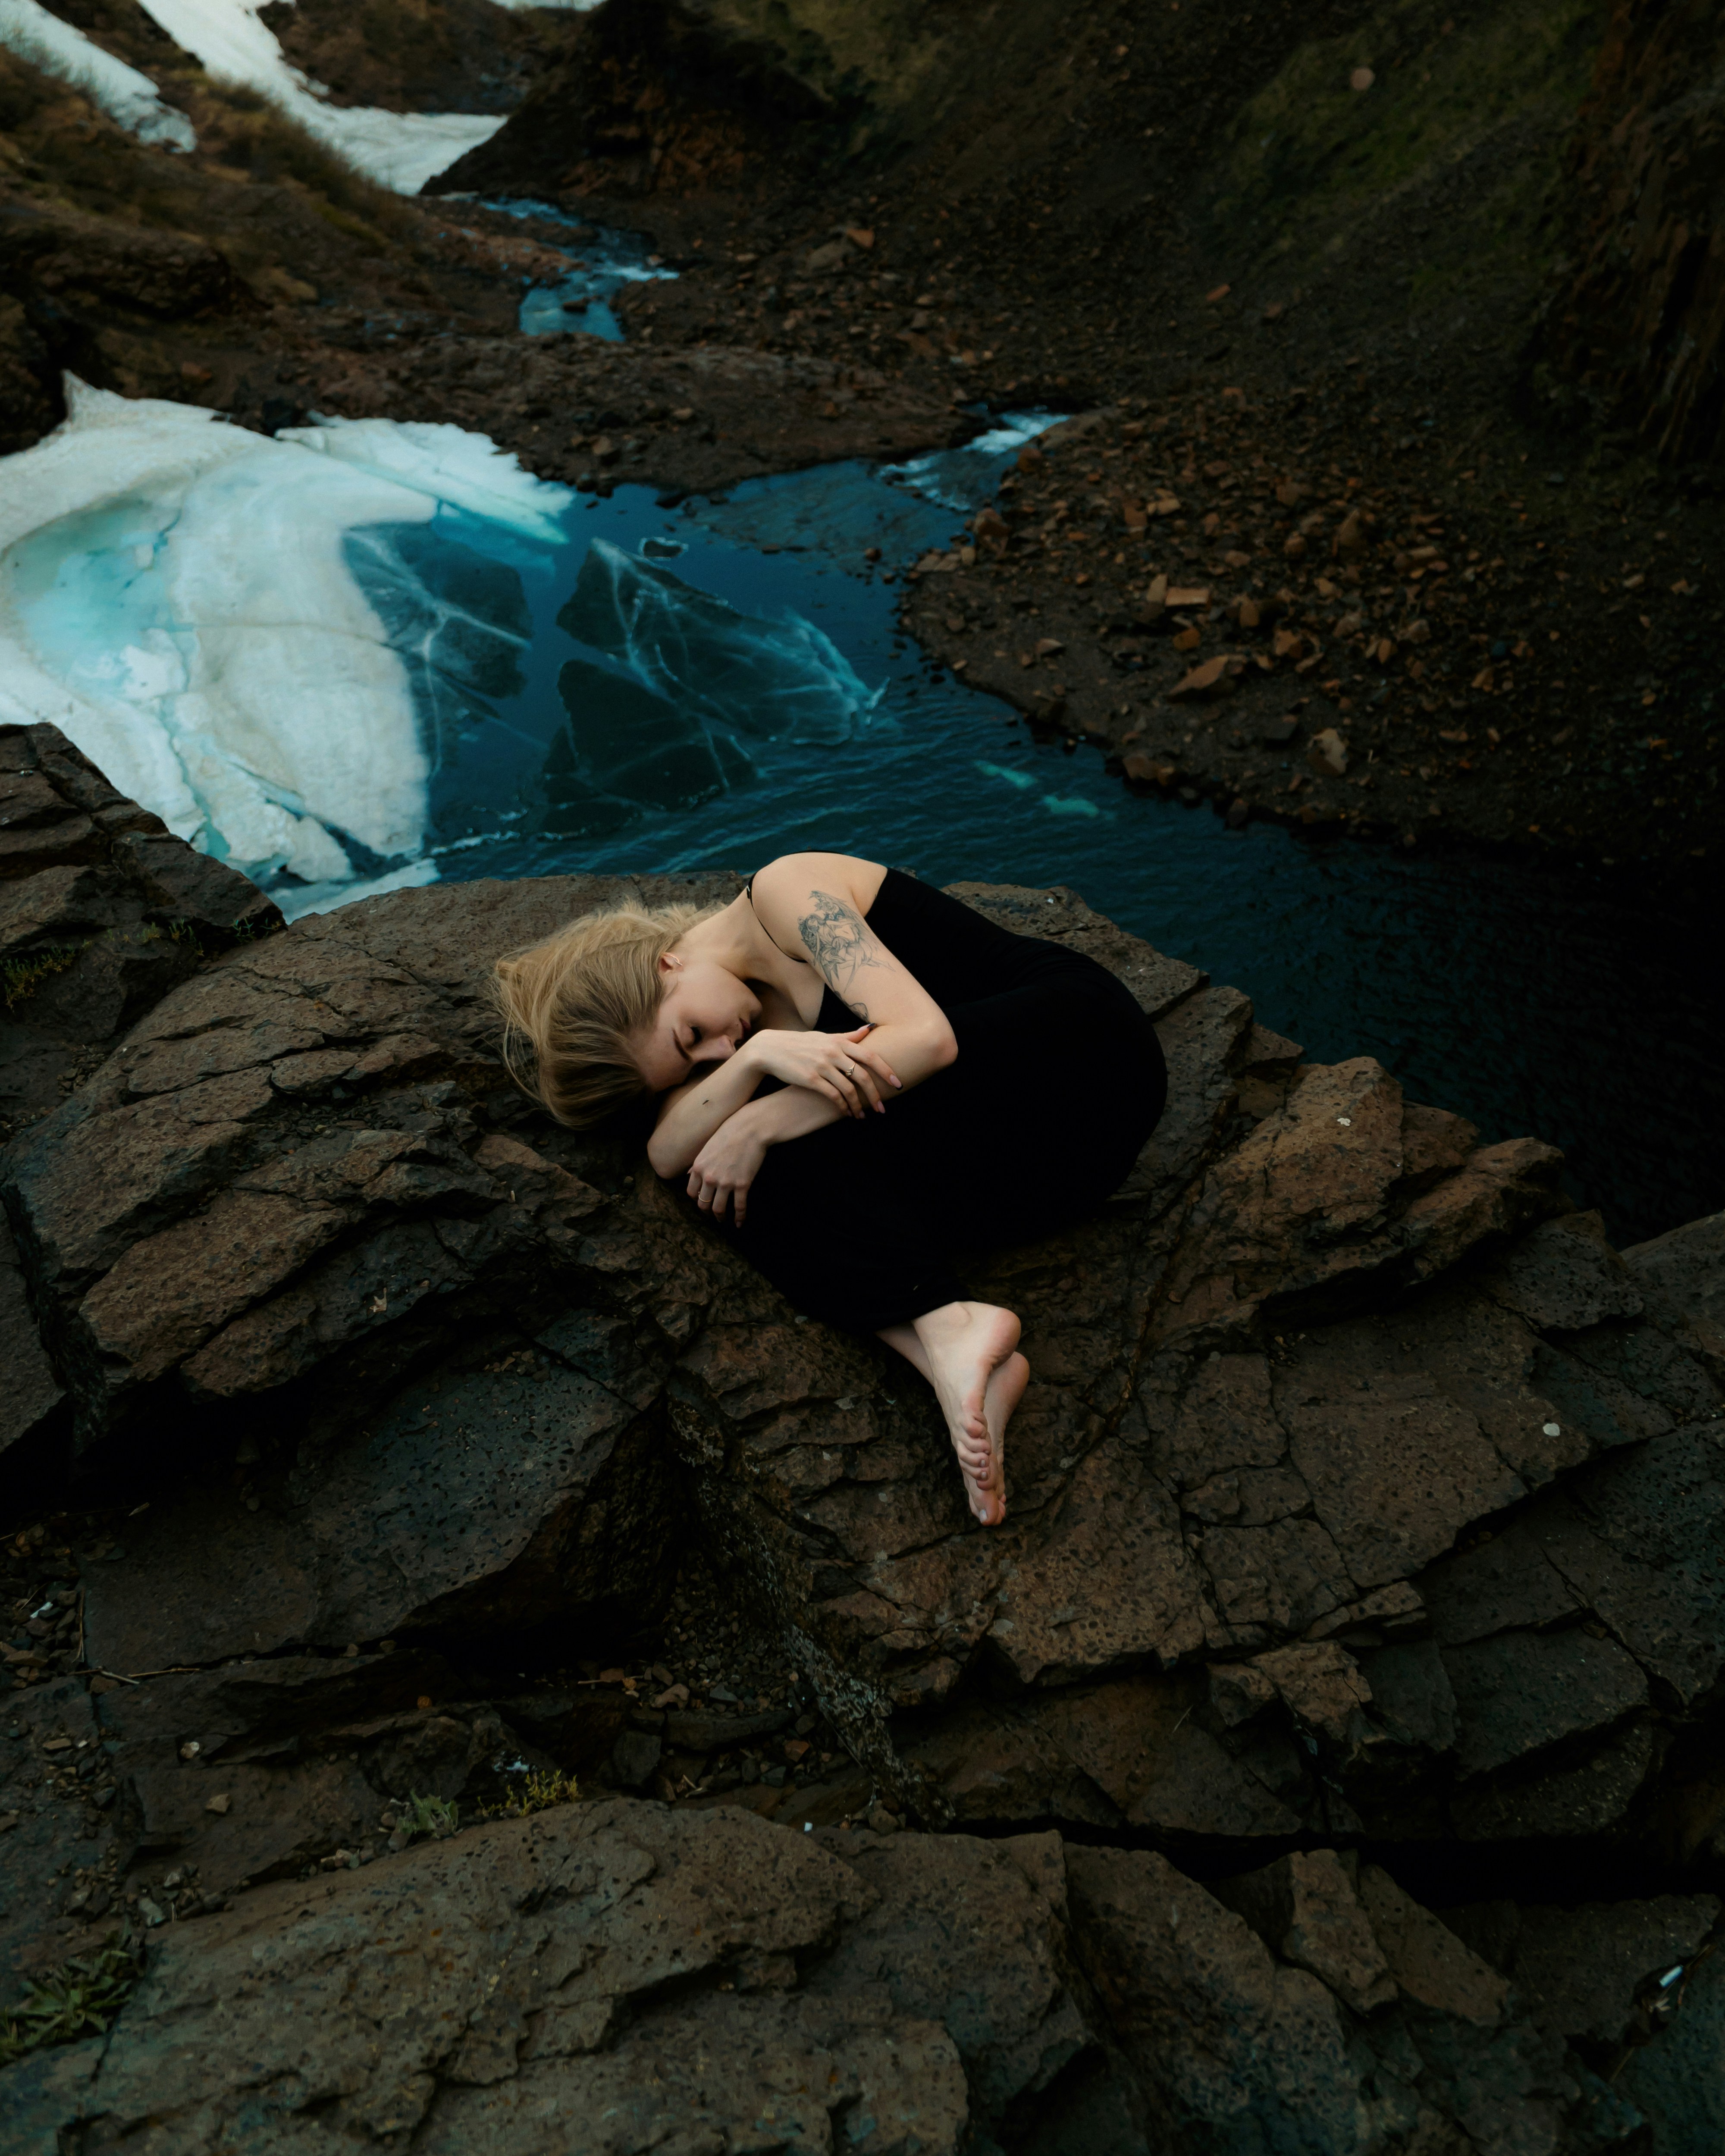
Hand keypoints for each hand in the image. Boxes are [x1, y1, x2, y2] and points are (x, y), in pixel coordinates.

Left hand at [687, 1113, 769, 1225]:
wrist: (751, 1128)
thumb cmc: (730, 1132)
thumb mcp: (707, 1146)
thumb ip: (698, 1162)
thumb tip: (690, 1173)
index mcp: (698, 1167)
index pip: (691, 1192)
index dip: (696, 1199)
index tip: (702, 1200)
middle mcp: (709, 1178)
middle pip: (703, 1203)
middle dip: (707, 1211)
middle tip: (712, 1214)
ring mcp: (726, 1183)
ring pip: (718, 1209)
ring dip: (720, 1217)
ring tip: (723, 1220)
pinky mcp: (742, 1185)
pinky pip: (739, 1207)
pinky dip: (739, 1217)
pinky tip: (740, 1223)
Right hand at [744, 1025, 900, 1118]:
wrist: (769, 1049)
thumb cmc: (799, 1043)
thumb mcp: (824, 1036)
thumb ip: (848, 1036)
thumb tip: (870, 1029)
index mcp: (839, 1041)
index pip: (870, 1056)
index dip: (886, 1071)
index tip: (898, 1084)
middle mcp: (832, 1052)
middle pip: (863, 1075)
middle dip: (875, 1094)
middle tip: (882, 1108)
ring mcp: (821, 1066)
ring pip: (849, 1089)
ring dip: (858, 1105)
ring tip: (863, 1116)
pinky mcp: (810, 1079)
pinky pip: (833, 1096)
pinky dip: (842, 1107)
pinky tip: (846, 1113)